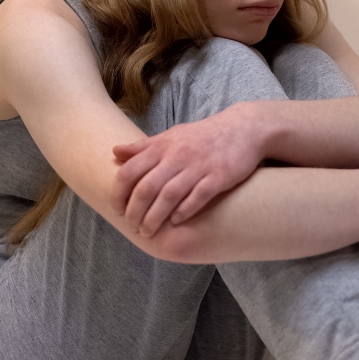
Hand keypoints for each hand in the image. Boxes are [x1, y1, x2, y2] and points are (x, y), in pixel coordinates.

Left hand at [112, 103, 265, 236]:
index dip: (119, 193)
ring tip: (149, 231)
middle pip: (146, 188)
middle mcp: (177, 156)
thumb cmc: (203, 136)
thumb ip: (143, 147)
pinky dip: (184, 212)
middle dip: (135, 212)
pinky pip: (198, 197)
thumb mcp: (171, 136)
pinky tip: (176, 222)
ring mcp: (198, 166)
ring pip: (168, 196)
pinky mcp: (219, 176)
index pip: (129, 171)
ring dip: (155, 217)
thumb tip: (115, 152)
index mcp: (162, 146)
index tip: (117, 209)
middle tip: (133, 227)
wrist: (243, 129)